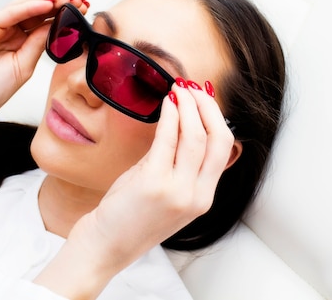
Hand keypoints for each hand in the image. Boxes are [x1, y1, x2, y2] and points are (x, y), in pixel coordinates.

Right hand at [0, 0, 87, 144]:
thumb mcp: (24, 66)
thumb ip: (38, 44)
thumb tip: (55, 27)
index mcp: (19, 44)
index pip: (44, 23)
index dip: (63, 16)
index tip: (82, 11)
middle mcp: (8, 33)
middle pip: (36, 11)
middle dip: (59, 4)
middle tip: (79, 0)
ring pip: (24, 7)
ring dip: (46, 1)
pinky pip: (9, 13)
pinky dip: (28, 7)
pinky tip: (45, 4)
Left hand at [35, 80, 235, 298]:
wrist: (107, 244)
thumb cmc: (131, 217)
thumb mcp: (168, 194)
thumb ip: (180, 165)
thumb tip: (184, 123)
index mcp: (203, 198)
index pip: (224, 149)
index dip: (217, 118)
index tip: (206, 99)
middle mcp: (196, 195)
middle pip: (217, 139)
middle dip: (208, 107)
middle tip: (194, 88)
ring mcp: (177, 190)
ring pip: (195, 136)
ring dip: (188, 107)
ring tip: (179, 91)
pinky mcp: (153, 183)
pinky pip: (167, 139)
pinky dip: (169, 116)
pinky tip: (166, 104)